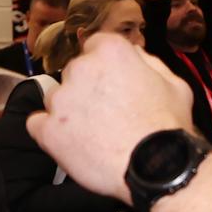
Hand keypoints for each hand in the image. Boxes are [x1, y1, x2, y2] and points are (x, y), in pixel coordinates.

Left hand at [26, 34, 193, 203]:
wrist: (155, 166)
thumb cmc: (167, 126)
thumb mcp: (174, 83)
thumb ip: (149, 63)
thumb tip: (133, 55)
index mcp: (111, 51)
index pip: (95, 45)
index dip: (103, 64)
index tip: (110, 81)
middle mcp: (81, 68)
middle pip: (75, 71)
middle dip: (87, 87)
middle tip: (106, 111)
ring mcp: (61, 100)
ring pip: (56, 98)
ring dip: (69, 110)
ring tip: (91, 132)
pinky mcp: (48, 130)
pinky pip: (37, 124)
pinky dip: (49, 131)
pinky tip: (69, 142)